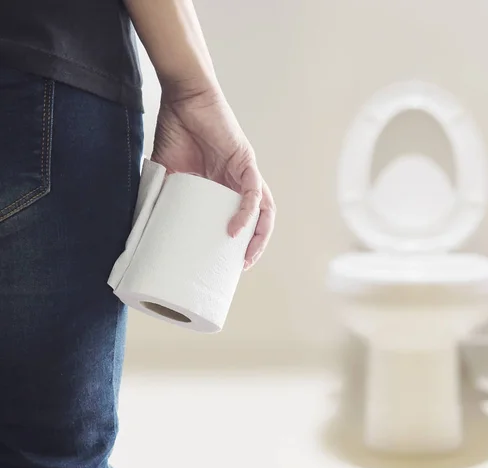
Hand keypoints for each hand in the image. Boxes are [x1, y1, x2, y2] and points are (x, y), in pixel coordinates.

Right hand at [151, 86, 274, 269]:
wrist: (182, 98)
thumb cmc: (176, 131)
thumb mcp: (167, 173)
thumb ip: (162, 196)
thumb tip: (142, 225)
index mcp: (223, 186)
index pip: (240, 219)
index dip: (239, 242)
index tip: (227, 263)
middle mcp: (239, 182)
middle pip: (259, 219)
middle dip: (254, 246)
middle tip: (240, 267)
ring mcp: (245, 171)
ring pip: (264, 210)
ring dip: (259, 235)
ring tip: (246, 257)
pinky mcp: (246, 160)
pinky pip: (253, 192)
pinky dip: (246, 213)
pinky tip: (235, 230)